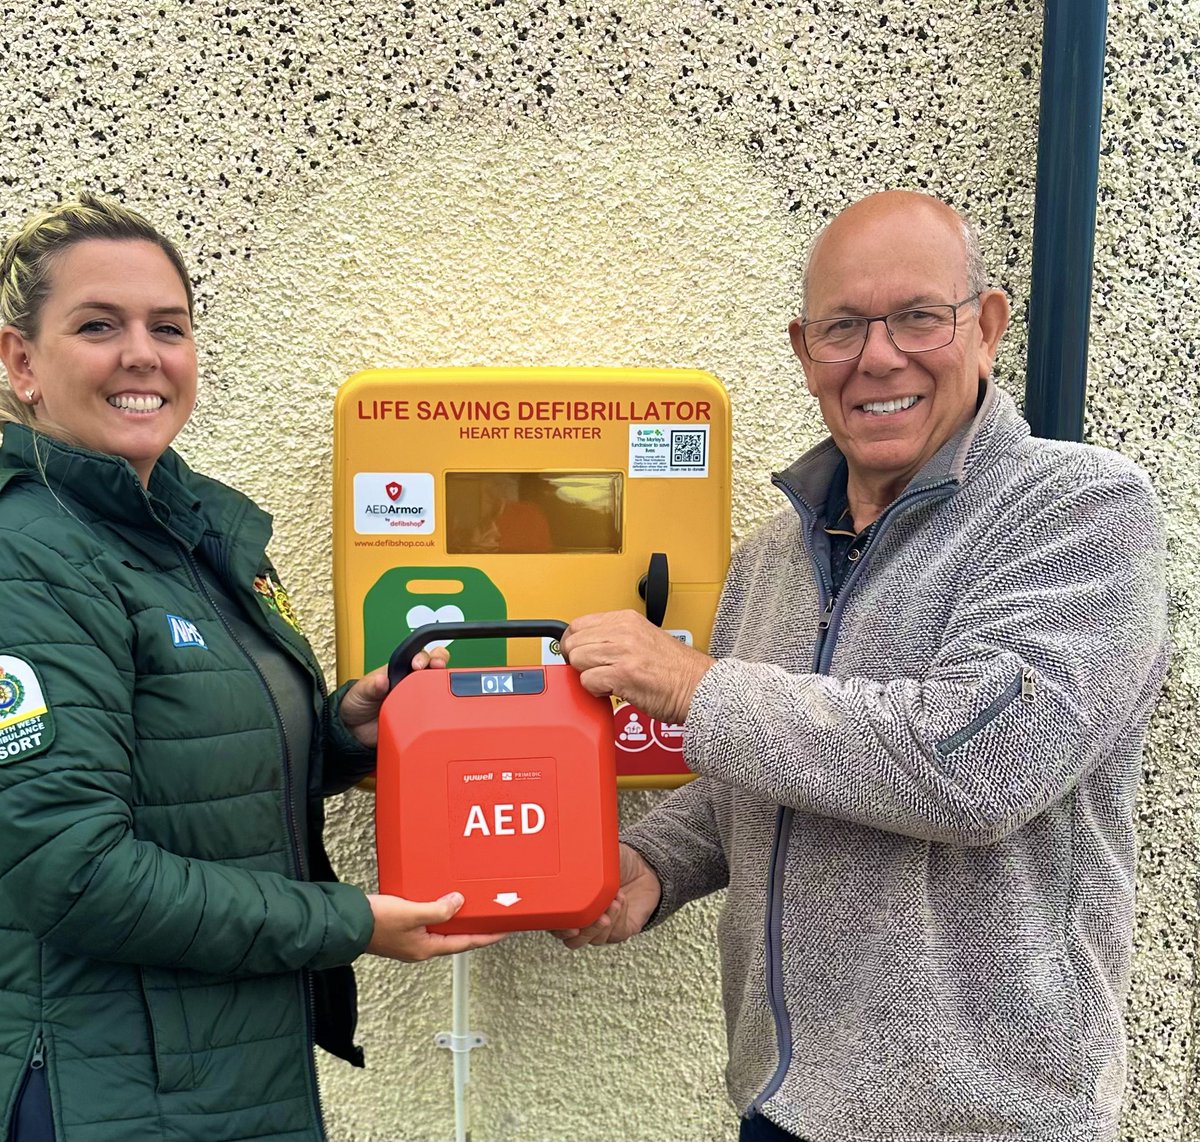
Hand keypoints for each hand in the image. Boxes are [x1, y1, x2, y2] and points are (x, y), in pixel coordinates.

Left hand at [339, 647, 448, 748]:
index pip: (416, 656)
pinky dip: (437, 709)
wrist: (354, 730)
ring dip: (442, 685)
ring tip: (441, 688)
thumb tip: (381, 679)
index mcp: (398, 670)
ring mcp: (417, 698)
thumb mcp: (361, 691)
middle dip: (439, 661)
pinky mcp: (419, 716)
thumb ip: (371, 685)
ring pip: (438, 687)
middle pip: (433, 666)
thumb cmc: (358, 702)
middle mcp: (411, 682)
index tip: (418, 664)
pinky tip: (435, 710)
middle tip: (438, 667)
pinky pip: (433, 711)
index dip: (422, 656)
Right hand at [364, 892, 506, 960]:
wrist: (347, 923)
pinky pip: (427, 921)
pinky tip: (439, 900)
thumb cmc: (375, 923)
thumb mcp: (411, 913)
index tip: (503, 930)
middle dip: (473, 927)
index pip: (465, 943)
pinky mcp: (401, 929)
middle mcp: (420, 947)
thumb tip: (458, 903)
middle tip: (491, 916)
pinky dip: (438, 911)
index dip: (487, 936)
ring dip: (456, 918)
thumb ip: (437, 910)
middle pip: (455, 936)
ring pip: (441, 928)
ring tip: (471, 907)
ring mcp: (410, 939)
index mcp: (426, 948)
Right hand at [551, 844, 661, 948]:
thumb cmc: (617, 862)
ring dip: (600, 923)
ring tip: (611, 901)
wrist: (645, 867)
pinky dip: (616, 917)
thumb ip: (582, 864)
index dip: (555, 924)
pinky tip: (620, 900)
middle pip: (569, 938)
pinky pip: (612, 934)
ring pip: (591, 939)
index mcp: (571, 902)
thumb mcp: (598, 858)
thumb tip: (570, 859)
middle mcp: (582, 919)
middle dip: (581, 929)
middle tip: (592, 915)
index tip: (564, 919)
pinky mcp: (618, 931)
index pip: (553, 920)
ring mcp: (599, 927)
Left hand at [560, 610, 713, 724]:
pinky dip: (596, 690)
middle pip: (573, 643)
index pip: (578, 624)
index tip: (581, 655)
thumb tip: (587, 646)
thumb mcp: (643, 638)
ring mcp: (622, 651)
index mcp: (627, 619)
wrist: (698, 687)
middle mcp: (623, 631)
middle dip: (579, 661)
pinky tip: (612, 690)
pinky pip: (587, 681)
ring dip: (588, 676)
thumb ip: (615, 637)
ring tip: (607, 680)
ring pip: (577, 661)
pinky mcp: (622, 674)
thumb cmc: (676, 670)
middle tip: (595, 671)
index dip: (575, 644)